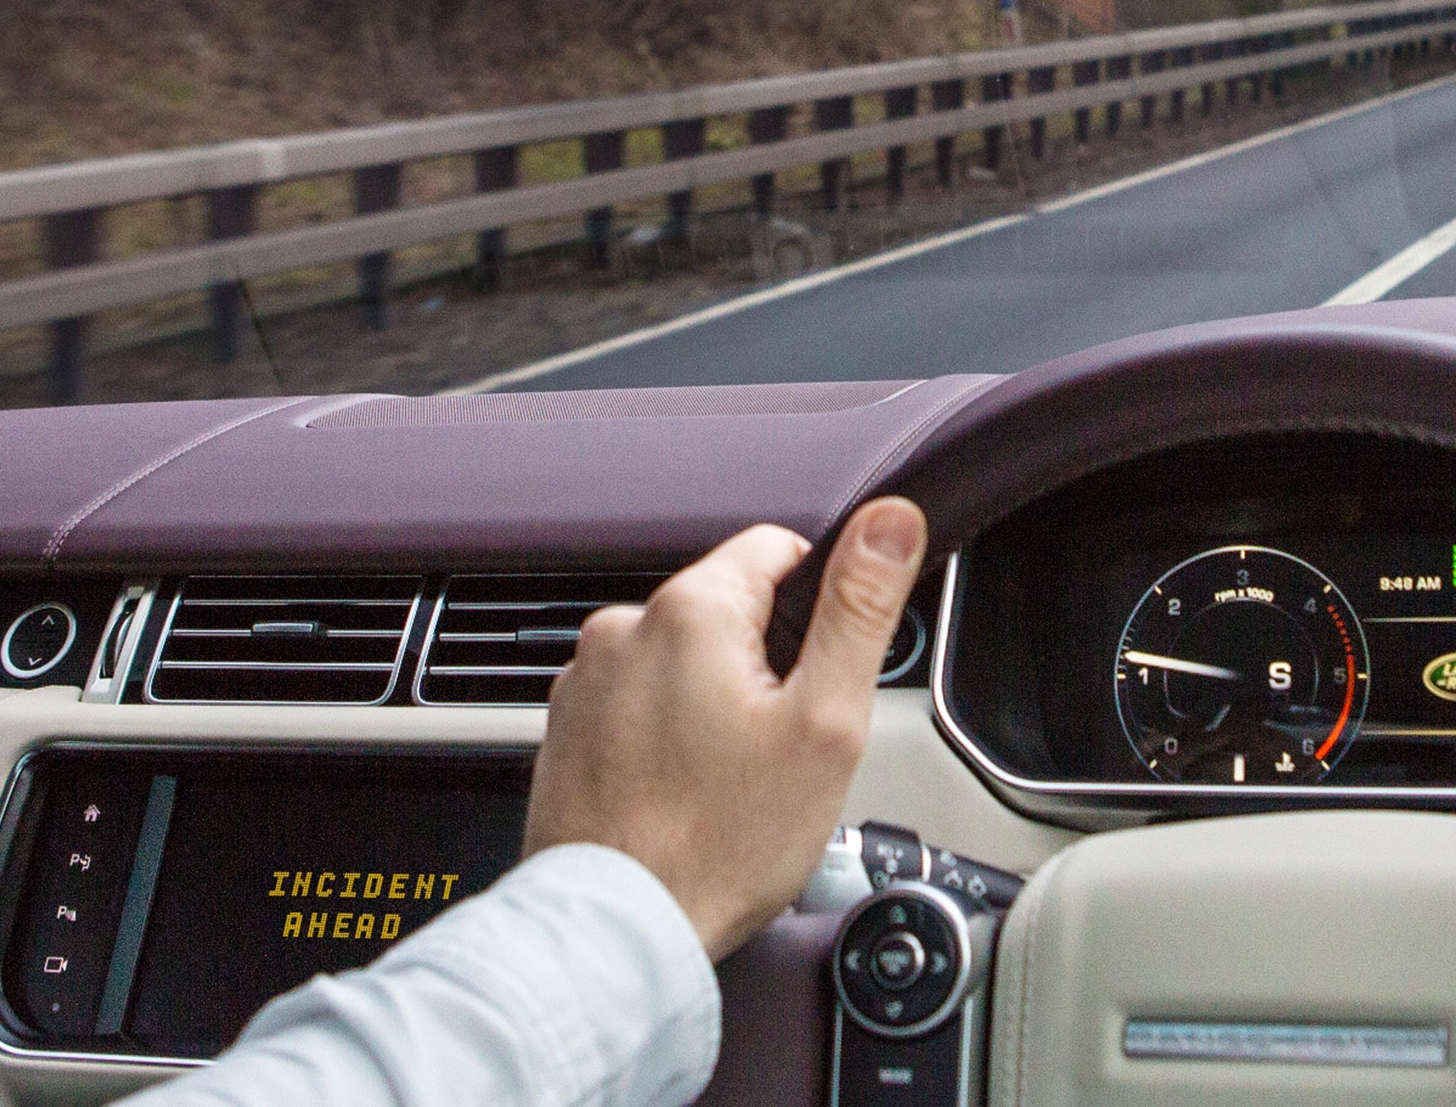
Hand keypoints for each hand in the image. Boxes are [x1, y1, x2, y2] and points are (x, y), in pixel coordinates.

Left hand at [525, 498, 928, 954]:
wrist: (620, 933)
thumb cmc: (719, 844)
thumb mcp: (825, 722)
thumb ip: (859, 609)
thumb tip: (890, 522)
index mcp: (691, 611)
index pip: (778, 549)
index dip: (819, 608)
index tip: (819, 675)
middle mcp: (622, 630)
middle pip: (728, 611)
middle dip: (764, 666)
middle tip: (778, 746)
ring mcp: (585, 682)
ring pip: (681, 662)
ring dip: (709, 701)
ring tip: (725, 781)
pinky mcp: (566, 730)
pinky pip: (636, 706)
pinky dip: (665, 737)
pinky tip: (681, 794)